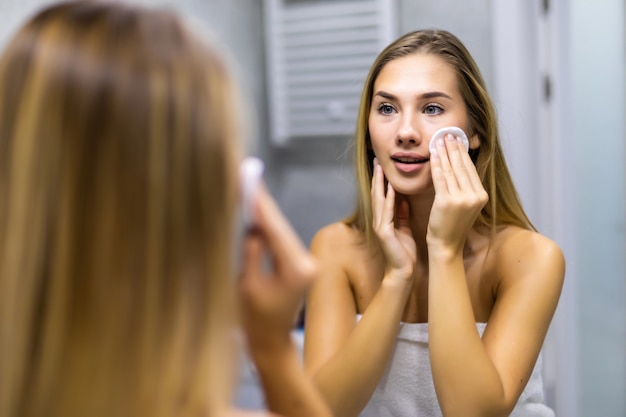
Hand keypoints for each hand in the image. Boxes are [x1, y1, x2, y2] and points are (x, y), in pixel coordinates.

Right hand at [239, 185, 316, 352]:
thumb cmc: (256, 320)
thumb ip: (251, 251)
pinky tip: (257, 213)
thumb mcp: (248, 284)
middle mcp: (307, 264)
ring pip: (281, 232)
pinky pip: (282, 241)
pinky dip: (268, 228)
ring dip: (265, 215)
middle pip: (281, 227)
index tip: (251, 183)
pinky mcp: (301, 265)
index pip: (275, 230)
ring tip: (249, 191)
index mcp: (296, 270)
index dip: (261, 205)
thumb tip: (253, 223)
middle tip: (248, 178)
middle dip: (263, 205)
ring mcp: (306, 264)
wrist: (271, 342)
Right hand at [371, 158, 416, 283]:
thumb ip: (402, 214)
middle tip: (377, 160)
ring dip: (379, 184)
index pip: (382, 195)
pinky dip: (387, 200)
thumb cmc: (404, 252)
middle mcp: (379, 220)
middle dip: (377, 177)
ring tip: (380, 169)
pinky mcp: (384, 232)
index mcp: (385, 219)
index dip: (382, 180)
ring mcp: (380, 226)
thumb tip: (403, 200)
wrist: (402, 272)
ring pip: (378, 200)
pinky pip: (386, 212)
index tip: (383, 165)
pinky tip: (390, 189)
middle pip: (377, 194)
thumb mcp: (404, 229)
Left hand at [428, 134, 487, 253]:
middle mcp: (475, 196)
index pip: (470, 169)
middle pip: (462, 166)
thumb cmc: (452, 225)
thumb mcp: (465, 205)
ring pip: (451, 170)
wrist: (446, 245)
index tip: (457, 139)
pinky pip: (441, 178)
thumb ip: (466, 188)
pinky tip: (433, 154)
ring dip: (445, 152)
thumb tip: (460, 165)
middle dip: (454, 148)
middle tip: (448, 133)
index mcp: (482, 196)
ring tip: (439, 140)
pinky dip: (436, 164)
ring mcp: (462, 199)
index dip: (463, 153)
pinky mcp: (447, 201)